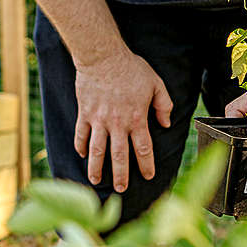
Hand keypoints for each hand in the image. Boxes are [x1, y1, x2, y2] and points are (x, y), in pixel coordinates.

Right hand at [74, 49, 172, 192]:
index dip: (146, 165)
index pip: (143, 149)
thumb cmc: (130, 68)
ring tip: (96, 181)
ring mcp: (98, 120)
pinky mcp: (84, 113)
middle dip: (120, 175)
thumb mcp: (155, 83)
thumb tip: (166, 123)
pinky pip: (81, 134)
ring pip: (96, 150)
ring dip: (96, 168)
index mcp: (136, 118)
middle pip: (118, 156)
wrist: (102, 56)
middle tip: (121, 189)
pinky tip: (81, 154)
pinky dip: (80, 146)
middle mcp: (117, 123)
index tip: (148, 176)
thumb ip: (163, 105)